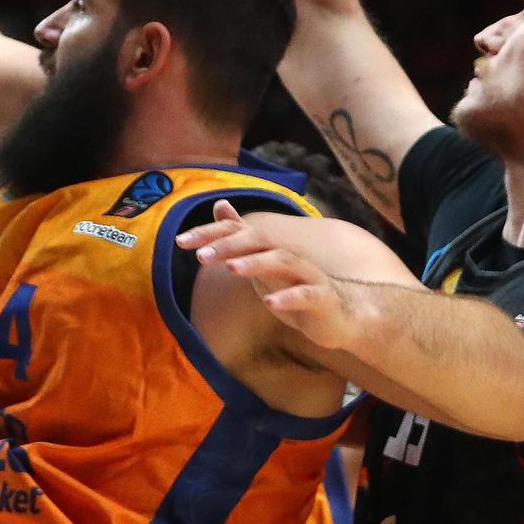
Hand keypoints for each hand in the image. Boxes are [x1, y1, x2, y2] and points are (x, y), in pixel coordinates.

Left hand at [177, 199, 364, 350]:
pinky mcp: (322, 299)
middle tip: (200, 255)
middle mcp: (288, 255)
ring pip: (282, 262)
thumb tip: (220, 206)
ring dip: (256, 264)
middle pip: (258, 241)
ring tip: (231, 269)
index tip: (180, 241)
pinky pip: (306, 295)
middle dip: (229, 245)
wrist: (343, 317)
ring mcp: (307, 275)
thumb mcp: (262, 262)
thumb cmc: (297, 288)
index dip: (210, 235)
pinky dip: (288, 298)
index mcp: (271, 248)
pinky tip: (270, 303)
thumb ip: (241, 238)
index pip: (238, 233)